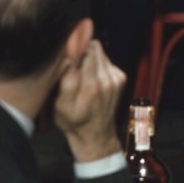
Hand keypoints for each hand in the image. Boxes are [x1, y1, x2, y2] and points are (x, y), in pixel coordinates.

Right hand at [53, 38, 124, 162]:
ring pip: (101, 53)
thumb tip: (71, 58)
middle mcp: (107, 80)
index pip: (86, 49)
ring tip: (81, 75)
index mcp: (92, 85)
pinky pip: (107, 61)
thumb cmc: (75, 121)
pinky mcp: (121, 78)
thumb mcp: (62, 106)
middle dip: (82, 51)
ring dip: (90, 58)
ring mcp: (116, 79)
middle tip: (72, 67)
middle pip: (94, 47)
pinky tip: (91, 79)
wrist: (96, 136)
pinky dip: (98, 65)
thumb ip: (67, 81)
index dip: (75, 46)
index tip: (67, 53)